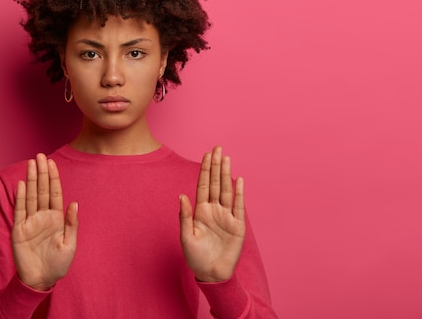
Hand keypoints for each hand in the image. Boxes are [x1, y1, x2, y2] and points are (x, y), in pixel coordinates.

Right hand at [12, 153, 77, 289]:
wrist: (41, 280)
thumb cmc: (58, 264)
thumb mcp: (70, 245)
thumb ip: (72, 224)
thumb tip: (74, 203)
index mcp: (56, 218)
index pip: (54, 193)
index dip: (53, 178)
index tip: (51, 163)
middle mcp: (42, 216)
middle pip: (41, 190)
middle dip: (41, 173)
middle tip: (39, 156)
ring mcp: (30, 222)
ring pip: (30, 196)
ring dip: (30, 180)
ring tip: (31, 164)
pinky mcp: (19, 230)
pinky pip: (20, 210)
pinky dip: (20, 197)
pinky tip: (21, 184)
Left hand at [179, 146, 244, 281]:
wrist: (211, 273)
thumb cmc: (195, 256)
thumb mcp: (185, 236)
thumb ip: (184, 216)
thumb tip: (181, 195)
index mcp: (200, 211)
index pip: (203, 185)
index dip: (205, 170)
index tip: (206, 154)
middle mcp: (214, 210)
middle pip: (216, 183)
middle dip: (216, 166)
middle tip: (217, 148)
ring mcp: (226, 216)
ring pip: (227, 190)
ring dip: (226, 174)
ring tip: (226, 158)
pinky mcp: (237, 226)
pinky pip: (238, 206)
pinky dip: (239, 193)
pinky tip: (239, 179)